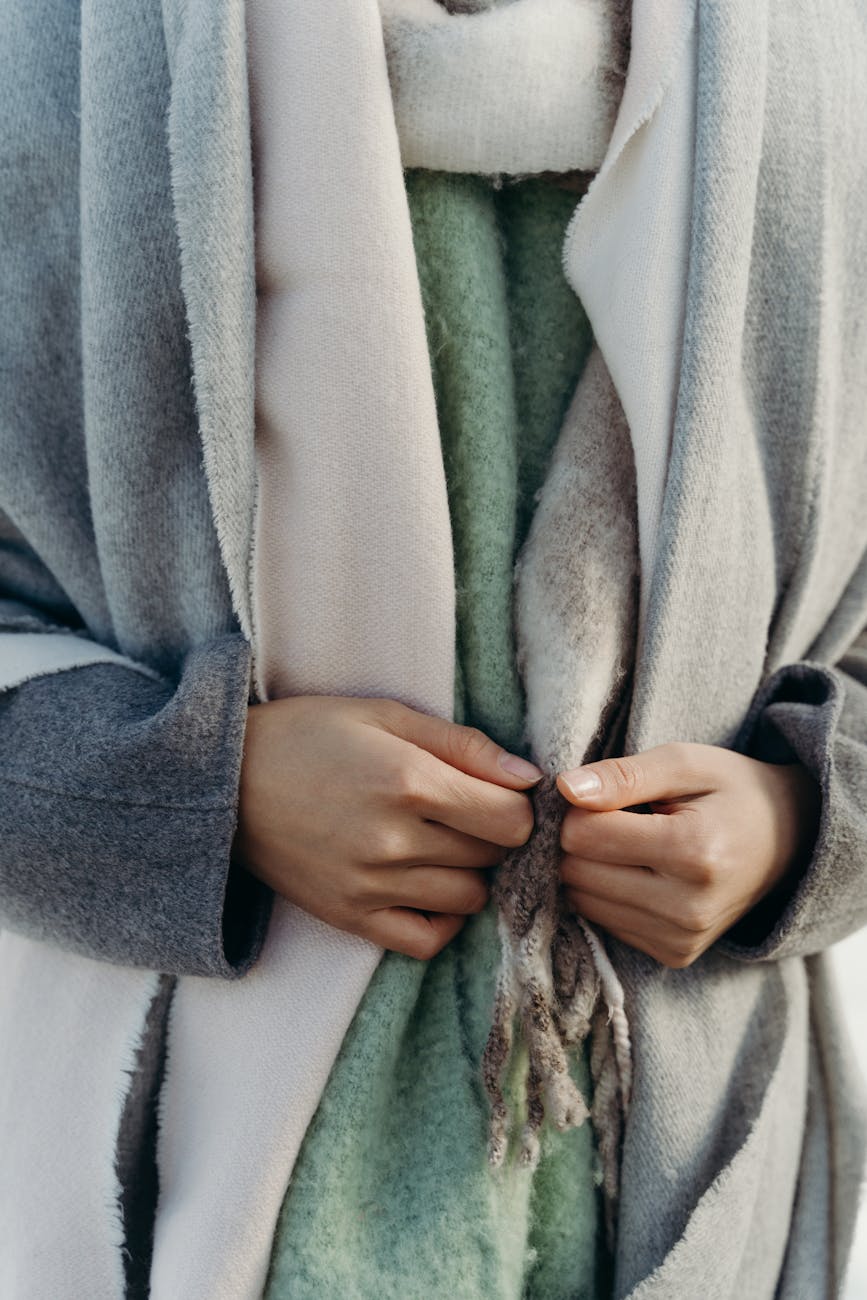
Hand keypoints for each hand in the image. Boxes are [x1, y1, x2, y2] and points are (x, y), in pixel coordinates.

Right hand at [233, 696, 540, 958]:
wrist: (225, 781)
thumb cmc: (308, 735)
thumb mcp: (385, 715)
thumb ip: (463, 745)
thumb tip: (530, 777)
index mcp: (408, 781)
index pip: (511, 819)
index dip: (517, 805)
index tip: (497, 793)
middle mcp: (393, 840)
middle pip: (493, 857)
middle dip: (493, 834)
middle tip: (466, 812)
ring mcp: (371, 885)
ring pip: (468, 897)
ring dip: (470, 872)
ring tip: (443, 843)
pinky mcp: (350, 917)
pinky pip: (426, 941)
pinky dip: (443, 919)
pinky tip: (431, 887)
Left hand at [556, 742, 819, 967]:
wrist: (787, 841)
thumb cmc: (730, 791)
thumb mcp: (684, 762)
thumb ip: (623, 774)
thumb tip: (566, 788)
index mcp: (693, 852)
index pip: (583, 835)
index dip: (581, 807)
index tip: (609, 796)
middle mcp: (687, 907)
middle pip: (576, 871)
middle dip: (582, 838)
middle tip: (617, 818)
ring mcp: (681, 938)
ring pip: (582, 900)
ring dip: (591, 867)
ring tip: (631, 844)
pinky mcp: (674, 955)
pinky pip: (603, 923)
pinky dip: (608, 894)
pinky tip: (640, 872)